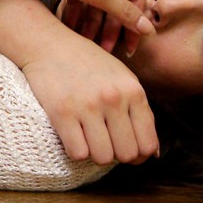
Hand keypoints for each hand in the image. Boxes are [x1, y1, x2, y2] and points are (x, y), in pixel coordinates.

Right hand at [21, 32, 158, 164]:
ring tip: (88, 137)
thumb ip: (140, 111)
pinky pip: (77, 153)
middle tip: (105, 142)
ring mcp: (87, 106)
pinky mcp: (62, 112)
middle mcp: (113, 98)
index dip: (139, 155)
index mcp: (133, 90)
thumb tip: (153, 153)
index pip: (148, 144)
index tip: (125, 148)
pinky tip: (73, 136)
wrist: (49, 45)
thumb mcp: (122, 79)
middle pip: (127, 154)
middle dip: (116, 154)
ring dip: (95, 153)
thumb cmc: (88, 64)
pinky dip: (76, 150)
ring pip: (102, 157)